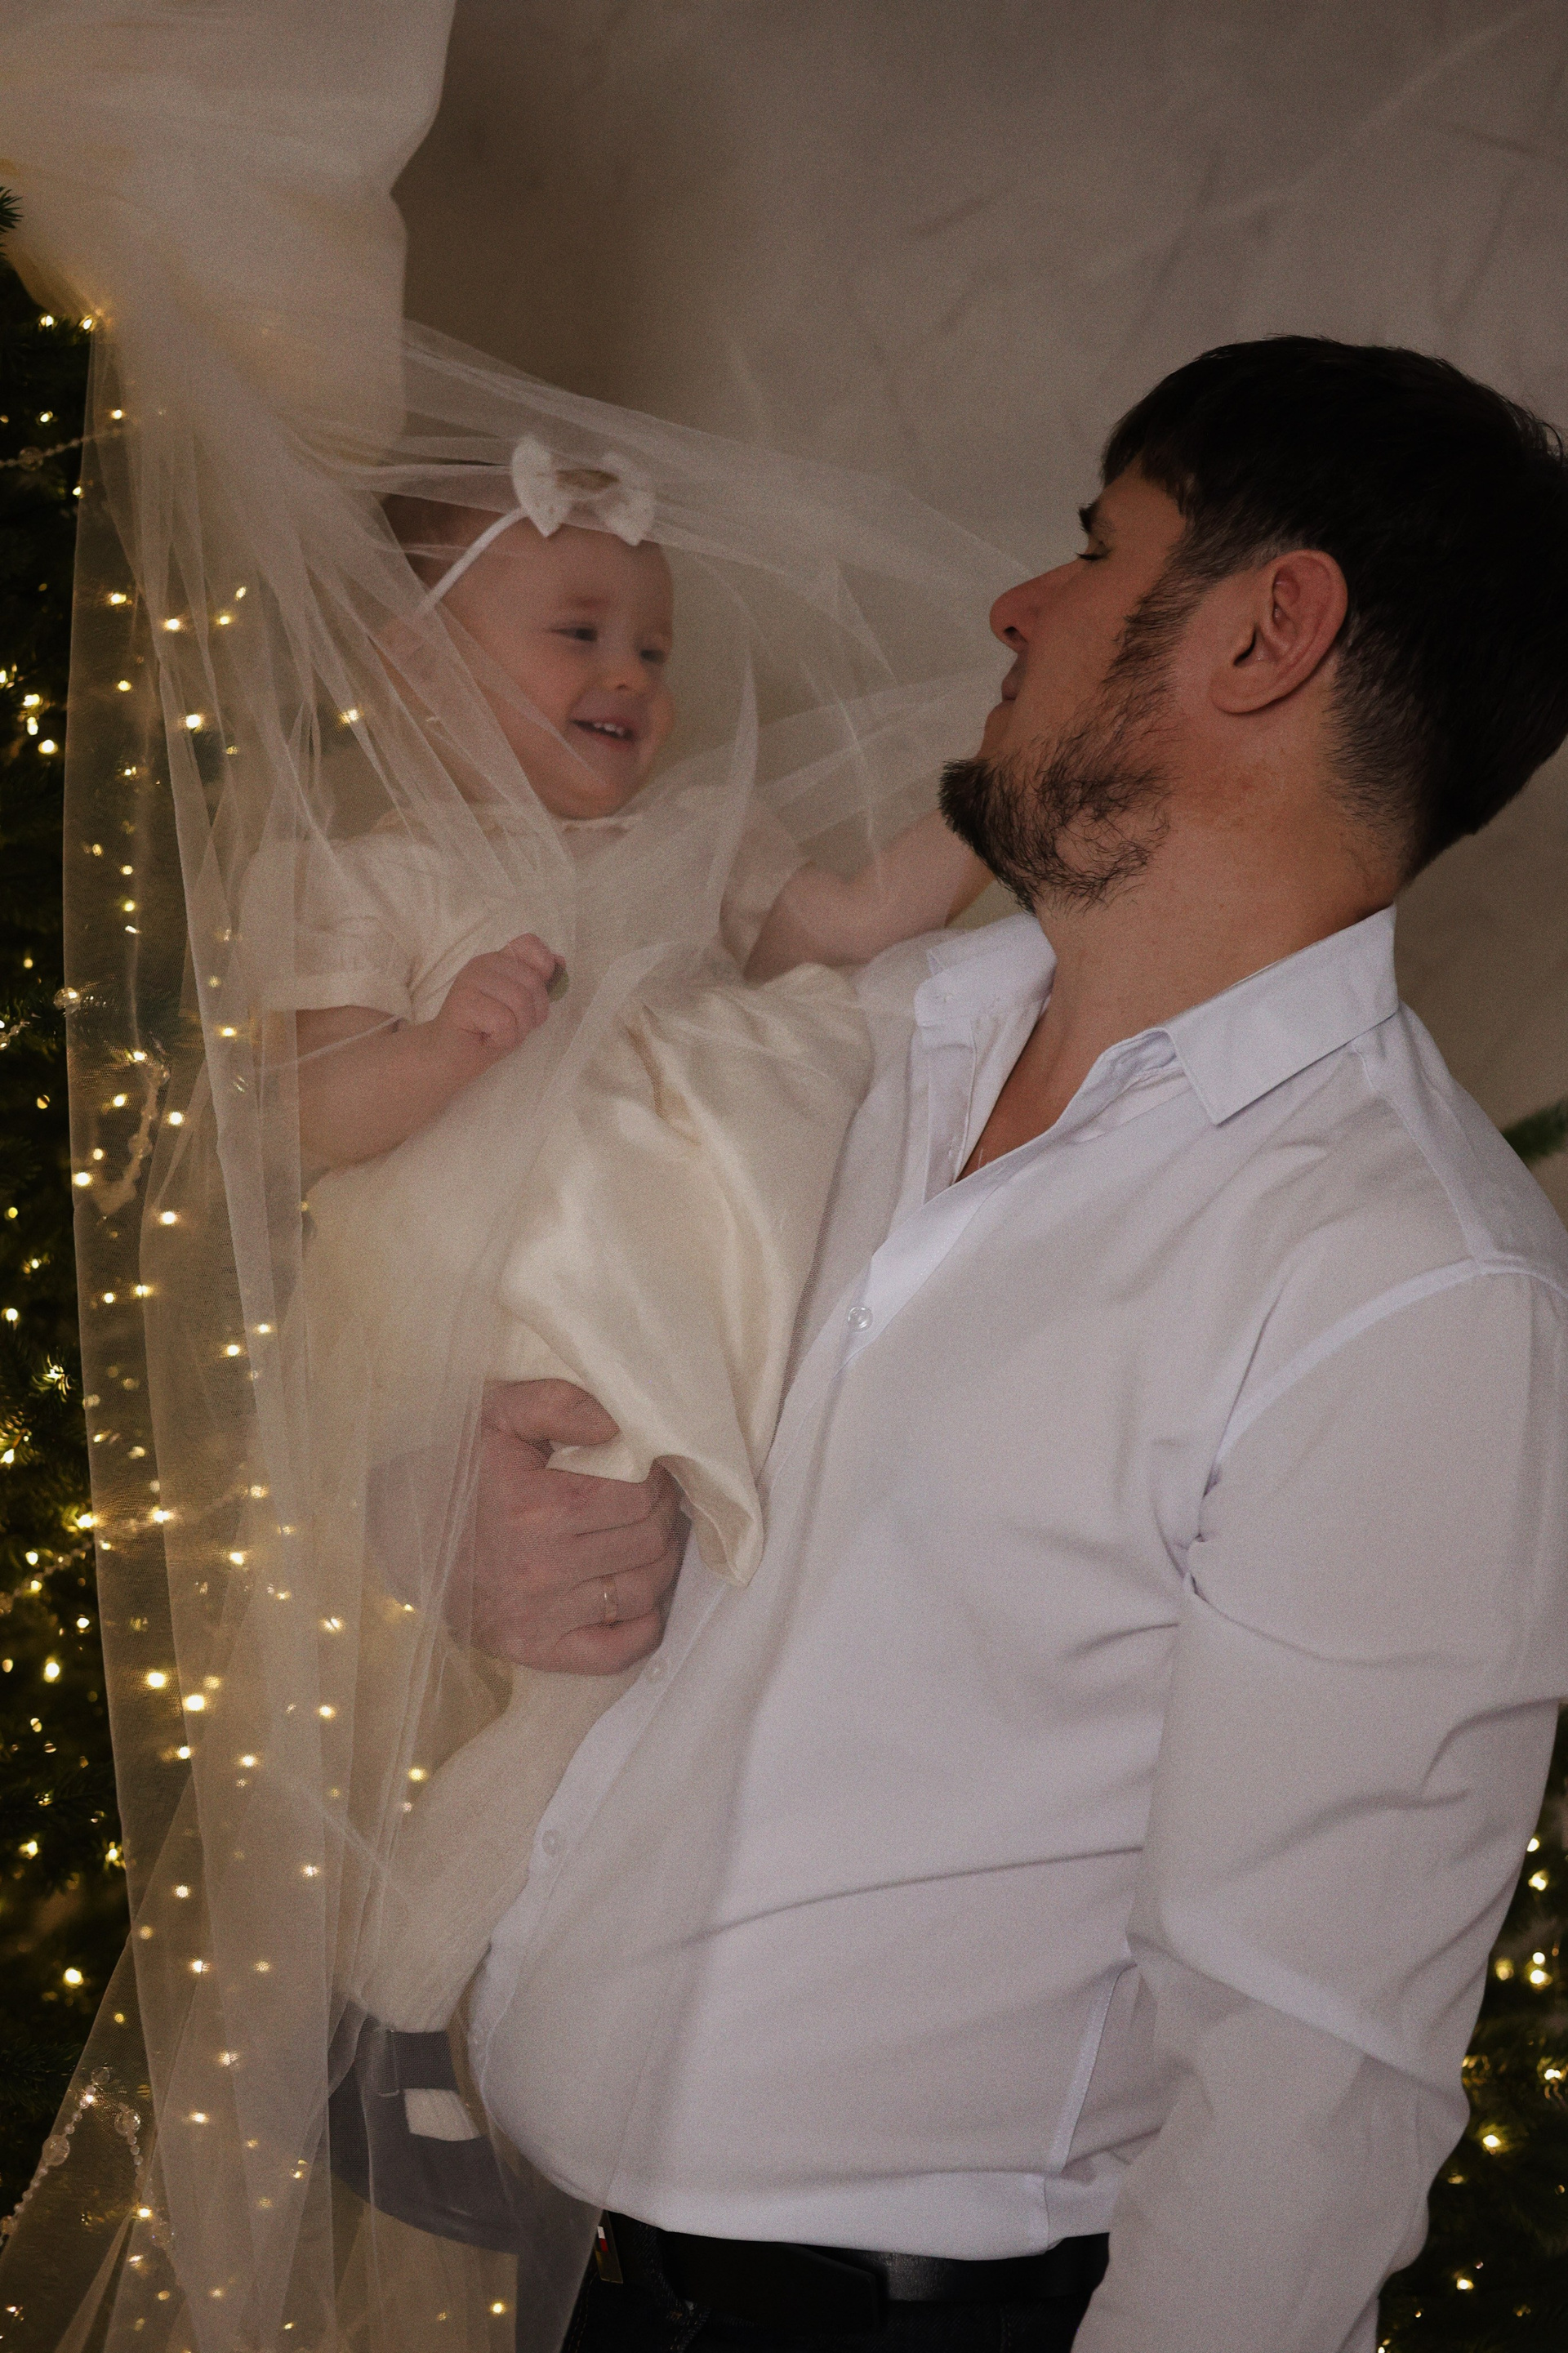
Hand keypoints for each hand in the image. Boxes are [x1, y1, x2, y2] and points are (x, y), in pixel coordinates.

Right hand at [434, 934, 561, 1060]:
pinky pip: (505, 1022)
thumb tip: (560, 962)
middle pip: (533, 982)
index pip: (530, 944)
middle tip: (513, 1027)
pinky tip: (487, 1039)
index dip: (544, 970)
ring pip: (520, 1002)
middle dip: (533, 1015)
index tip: (534, 999)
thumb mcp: (521, 1006)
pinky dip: (504, 1039)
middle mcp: (483, 963)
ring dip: (518, 1029)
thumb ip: (538, 983)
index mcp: (498, 960)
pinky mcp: (463, 1001)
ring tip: (499, 1034)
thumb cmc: (487, 1032)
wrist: (450, 1058)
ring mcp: (471, 980)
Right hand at [464, 1379, 685, 1671]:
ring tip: (651, 1535)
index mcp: (539, 1509)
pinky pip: (614, 1653)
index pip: (638, 1496)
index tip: (651, 1466)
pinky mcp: (534, 1649)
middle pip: (647, 1542)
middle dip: (663, 1513)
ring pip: (642, 1592)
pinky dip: (642, 1629)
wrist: (405, 1529)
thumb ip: (561, 1405)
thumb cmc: (459, 1466)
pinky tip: (641, 1598)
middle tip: (656, 1497)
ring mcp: (539, 1616)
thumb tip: (618, 1427)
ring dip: (661, 1561)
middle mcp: (542, 1569)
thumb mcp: (500, 1414)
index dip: (656, 1477)